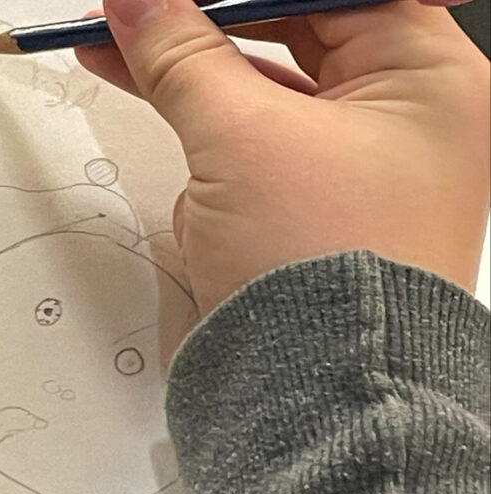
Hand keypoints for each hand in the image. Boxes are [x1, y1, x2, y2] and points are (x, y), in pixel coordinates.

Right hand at [78, 0, 489, 315]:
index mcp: (427, 81)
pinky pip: (253, 152)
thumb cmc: (323, 272)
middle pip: (292, 38)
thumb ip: (181, 57)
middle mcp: (404, 121)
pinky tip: (175, 147)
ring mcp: (356, 170)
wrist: (317, 398)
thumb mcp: (240, 140)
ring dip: (195, 87)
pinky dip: (210, 147)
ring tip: (122, 61)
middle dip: (203, 32)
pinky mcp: (312, 211)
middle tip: (135, 15)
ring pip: (262, 98)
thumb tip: (136, 3)